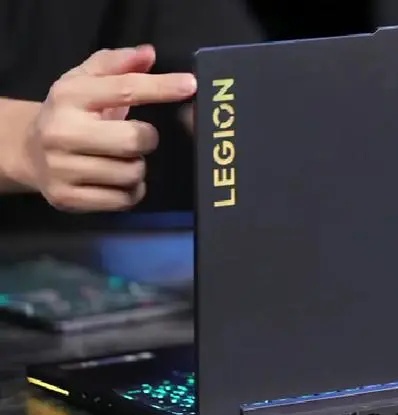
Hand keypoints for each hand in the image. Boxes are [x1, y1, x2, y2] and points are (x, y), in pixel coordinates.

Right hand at [25, 45, 196, 211]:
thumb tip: (148, 54)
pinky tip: (118, 181)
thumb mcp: (86, 81)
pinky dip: (131, 192)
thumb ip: (117, 65)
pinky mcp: (68, 198)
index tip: (190, 85)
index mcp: (69, 96)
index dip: (161, 87)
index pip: (124, 90)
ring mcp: (62, 168)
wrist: (28, 152)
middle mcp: (62, 132)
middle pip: (134, 140)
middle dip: (147, 139)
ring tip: (123, 159)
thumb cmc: (71, 113)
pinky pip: (123, 200)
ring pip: (131, 173)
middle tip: (139, 138)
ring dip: (138, 168)